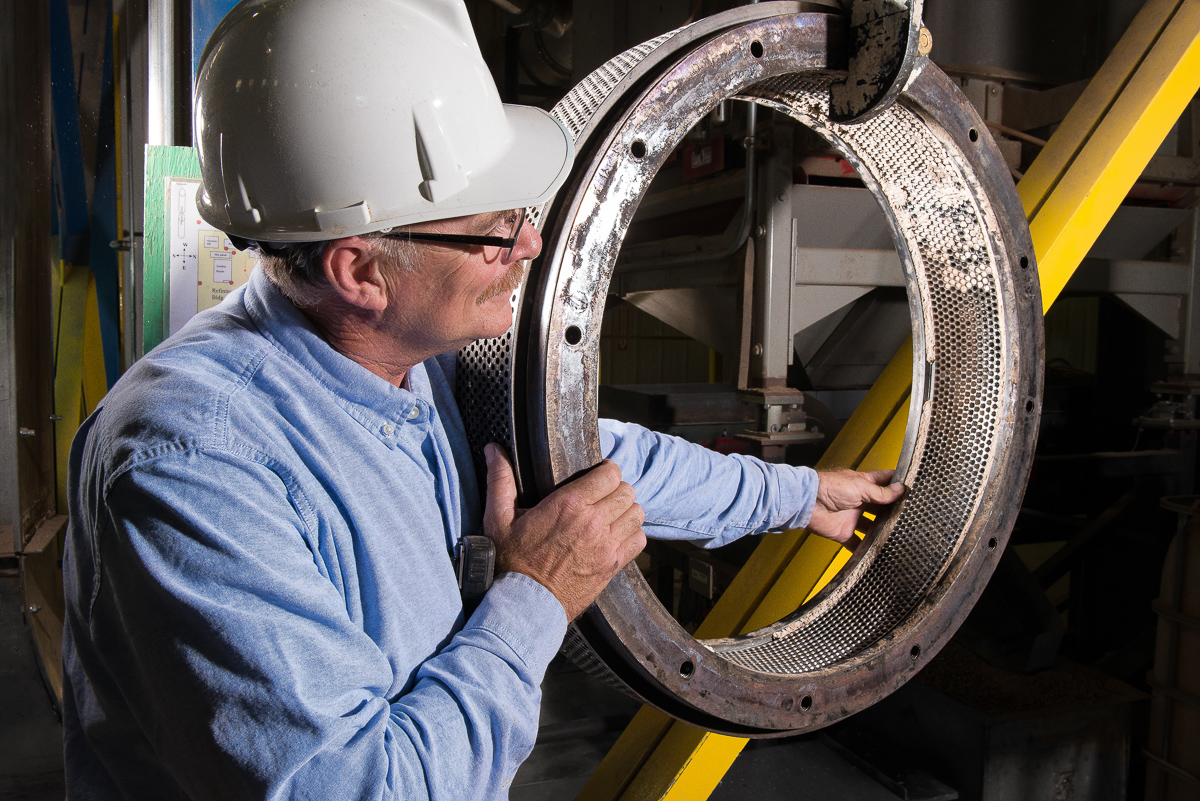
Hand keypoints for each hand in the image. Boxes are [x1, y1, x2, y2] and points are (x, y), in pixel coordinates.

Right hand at [482, 444, 645, 620]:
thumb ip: (499, 480)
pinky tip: (616, 536)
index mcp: (569, 504)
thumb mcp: (498, 518)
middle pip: (627, 491)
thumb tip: (493, 449)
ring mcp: (606, 545)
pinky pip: (639, 540)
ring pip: (636, 513)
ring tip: (611, 515)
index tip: (597, 476)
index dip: (606, 471)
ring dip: (626, 511)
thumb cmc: (510, 561)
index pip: (610, 473)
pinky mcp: (613, 565)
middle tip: (602, 497)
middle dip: (616, 489)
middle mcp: (593, 521)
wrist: (525, 604)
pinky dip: (632, 535)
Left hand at [808, 469, 905, 544]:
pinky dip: (865, 549)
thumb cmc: (829, 487)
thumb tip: (900, 491)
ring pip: (872, 527)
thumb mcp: (860, 487)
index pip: (885, 482)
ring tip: (897, 537)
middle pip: (881, 507)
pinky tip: (877, 552)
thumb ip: (880, 492)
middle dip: (893, 512)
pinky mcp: (845, 532)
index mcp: (864, 485)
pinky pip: (857, 544)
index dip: (897, 484)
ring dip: (882, 532)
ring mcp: (853, 518)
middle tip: (909, 518)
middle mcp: (860, 502)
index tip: (912, 488)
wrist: (808, 502)